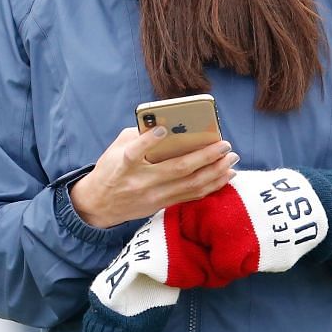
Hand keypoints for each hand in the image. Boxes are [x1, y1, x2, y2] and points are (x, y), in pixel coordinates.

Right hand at [68, 126, 237, 229]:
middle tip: (225, 145)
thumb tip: (166, 125)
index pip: (134, 152)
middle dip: (205, 156)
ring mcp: (153, 196)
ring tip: (231, 160)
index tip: (163, 129)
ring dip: (215, 172)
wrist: (99, 205)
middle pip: (177, 169)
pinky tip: (225, 176)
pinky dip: (211, 186)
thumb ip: (136, 136)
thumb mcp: (115, 149)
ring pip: (190, 185)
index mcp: (124, 164)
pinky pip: (191, 196)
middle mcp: (140, 181)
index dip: (148, 141)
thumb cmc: (110, 170)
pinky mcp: (161, 205)